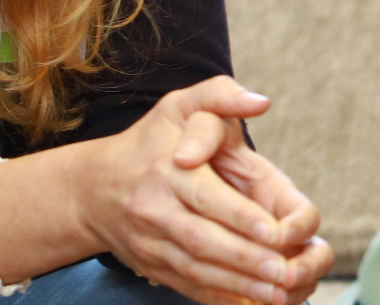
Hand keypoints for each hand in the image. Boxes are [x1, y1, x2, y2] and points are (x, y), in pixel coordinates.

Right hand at [85, 76, 316, 304]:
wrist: (93, 189)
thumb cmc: (150, 141)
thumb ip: (220, 95)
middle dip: (246, 259)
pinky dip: (219, 298)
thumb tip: (260, 101)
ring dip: (239, 284)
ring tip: (279, 292)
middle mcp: (156, 211)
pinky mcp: (153, 267)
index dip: (241, 217)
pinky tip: (251, 302)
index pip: (206, 198)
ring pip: (197, 270)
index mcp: (166, 172)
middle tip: (286, 271)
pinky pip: (188, 287)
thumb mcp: (179, 105)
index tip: (275, 232)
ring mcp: (151, 245)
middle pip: (204, 240)